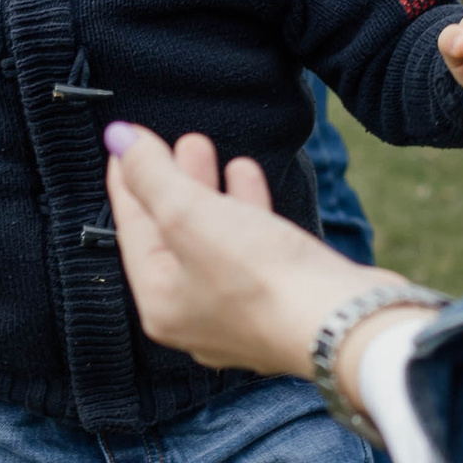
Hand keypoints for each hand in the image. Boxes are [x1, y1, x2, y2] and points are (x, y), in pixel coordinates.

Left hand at [104, 125, 408, 379]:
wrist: (345, 324)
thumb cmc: (261, 277)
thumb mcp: (190, 215)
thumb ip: (151, 174)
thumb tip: (117, 137)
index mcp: (160, 303)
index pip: (131, 230)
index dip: (128, 180)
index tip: (124, 141)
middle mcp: (194, 316)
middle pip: (171, 236)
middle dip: (171, 182)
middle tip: (176, 141)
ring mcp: (240, 313)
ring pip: (212, 240)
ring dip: (208, 191)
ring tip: (207, 149)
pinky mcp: (281, 301)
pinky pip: (250, 249)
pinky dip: (244, 210)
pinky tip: (248, 175)